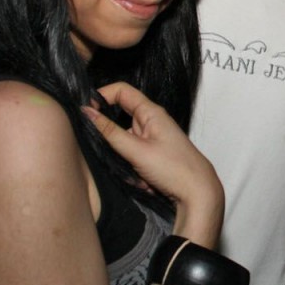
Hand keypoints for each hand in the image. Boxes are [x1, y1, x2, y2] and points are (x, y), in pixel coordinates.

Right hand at [83, 82, 222, 246]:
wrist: (198, 193)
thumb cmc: (174, 168)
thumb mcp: (137, 151)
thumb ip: (110, 132)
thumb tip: (86, 112)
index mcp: (151, 112)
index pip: (121, 91)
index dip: (101, 96)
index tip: (86, 112)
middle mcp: (151, 122)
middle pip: (118, 119)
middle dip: (112, 141)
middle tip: (116, 156)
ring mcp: (150, 139)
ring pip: (122, 142)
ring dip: (124, 161)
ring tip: (139, 175)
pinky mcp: (150, 155)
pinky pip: (131, 156)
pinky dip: (133, 170)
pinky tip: (146, 182)